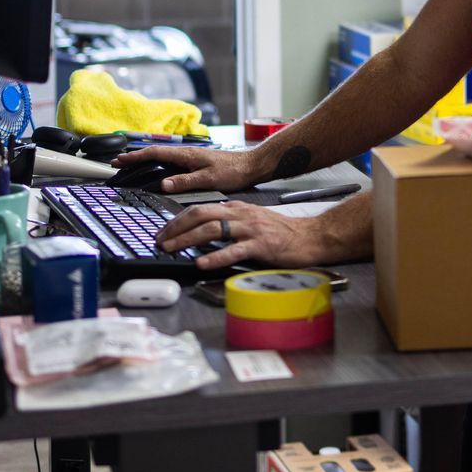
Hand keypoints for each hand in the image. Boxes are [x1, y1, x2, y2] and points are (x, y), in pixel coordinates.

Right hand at [109, 144, 266, 193]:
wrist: (251, 166)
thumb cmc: (233, 171)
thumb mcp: (209, 178)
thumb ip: (186, 181)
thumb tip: (163, 184)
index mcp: (186, 154)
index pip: (154, 153)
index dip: (135, 157)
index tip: (119, 160)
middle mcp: (186, 153)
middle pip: (154, 152)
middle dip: (134, 157)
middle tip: (116, 163)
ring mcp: (189, 157)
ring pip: (160, 156)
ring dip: (143, 159)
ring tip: (129, 165)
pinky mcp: (194, 163)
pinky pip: (169, 161)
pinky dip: (156, 163)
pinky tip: (154, 170)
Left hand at [156, 201, 325, 271]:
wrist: (310, 236)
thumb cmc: (282, 232)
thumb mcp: (252, 220)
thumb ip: (231, 222)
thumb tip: (205, 230)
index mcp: (236, 208)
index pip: (200, 209)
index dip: (178, 220)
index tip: (164, 232)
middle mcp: (240, 215)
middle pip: (201, 215)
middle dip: (176, 228)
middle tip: (161, 240)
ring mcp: (250, 229)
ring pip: (212, 229)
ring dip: (187, 240)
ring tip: (172, 249)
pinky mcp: (260, 245)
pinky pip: (233, 250)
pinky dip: (214, 256)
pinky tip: (201, 262)